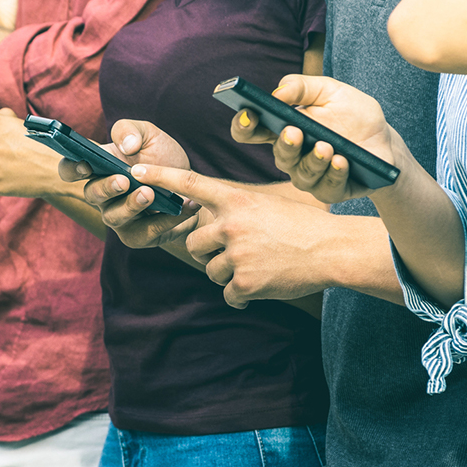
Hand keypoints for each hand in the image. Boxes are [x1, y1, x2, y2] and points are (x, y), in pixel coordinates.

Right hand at [58, 119, 199, 248]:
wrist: (190, 186)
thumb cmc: (163, 159)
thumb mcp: (150, 135)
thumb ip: (131, 130)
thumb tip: (126, 146)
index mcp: (99, 168)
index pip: (70, 170)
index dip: (71, 168)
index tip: (84, 165)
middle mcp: (104, 195)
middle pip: (92, 195)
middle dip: (106, 188)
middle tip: (124, 180)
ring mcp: (119, 217)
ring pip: (114, 217)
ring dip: (131, 206)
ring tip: (150, 194)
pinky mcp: (138, 235)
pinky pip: (145, 233)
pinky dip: (164, 221)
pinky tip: (181, 208)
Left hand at [131, 164, 343, 307]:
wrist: (332, 249)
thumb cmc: (301, 225)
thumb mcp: (265, 204)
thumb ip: (233, 210)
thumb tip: (204, 226)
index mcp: (236, 200)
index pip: (188, 183)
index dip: (159, 177)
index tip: (135, 172)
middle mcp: (231, 224)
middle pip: (193, 242)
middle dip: (209, 251)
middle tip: (238, 251)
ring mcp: (237, 254)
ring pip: (211, 270)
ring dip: (229, 273)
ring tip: (259, 264)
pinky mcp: (245, 282)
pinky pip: (228, 294)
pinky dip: (242, 294)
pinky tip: (264, 283)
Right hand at [229, 75, 407, 203]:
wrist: (385, 141)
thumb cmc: (354, 115)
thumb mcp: (332, 91)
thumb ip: (303, 87)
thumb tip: (277, 93)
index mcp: (285, 128)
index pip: (253, 131)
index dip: (243, 125)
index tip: (247, 115)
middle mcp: (293, 155)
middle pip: (279, 154)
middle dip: (286, 144)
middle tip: (294, 131)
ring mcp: (311, 175)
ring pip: (301, 175)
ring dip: (312, 161)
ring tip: (326, 147)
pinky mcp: (331, 190)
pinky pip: (327, 187)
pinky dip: (334, 173)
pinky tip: (342, 161)